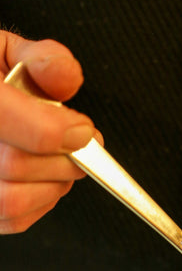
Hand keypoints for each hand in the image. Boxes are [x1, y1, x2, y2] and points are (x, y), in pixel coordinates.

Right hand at [0, 31, 96, 233]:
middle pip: (16, 165)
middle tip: (80, 145)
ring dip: (54, 184)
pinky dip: (42, 202)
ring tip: (59, 160)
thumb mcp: (4, 51)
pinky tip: (43, 178)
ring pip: (14, 202)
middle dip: (64, 159)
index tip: (83, 131)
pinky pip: (14, 219)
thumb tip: (65, 77)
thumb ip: (41, 59)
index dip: (54, 131)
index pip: (7, 118)